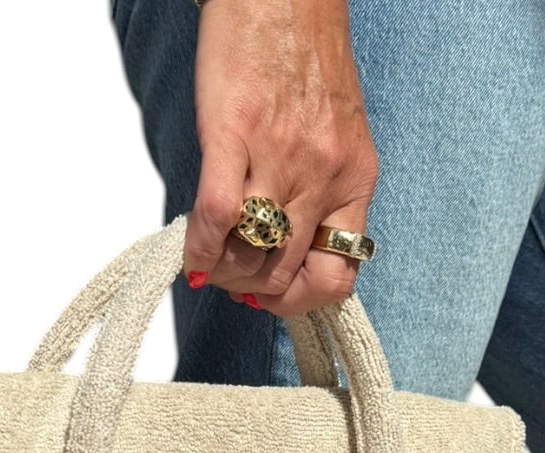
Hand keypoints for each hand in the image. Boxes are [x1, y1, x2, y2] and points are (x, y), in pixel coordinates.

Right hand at [183, 0, 376, 316]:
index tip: (272, 293)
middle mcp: (324, 175)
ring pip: (251, 258)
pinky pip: (217, 215)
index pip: (338, 277)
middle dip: (250, 291)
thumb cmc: (301, 59)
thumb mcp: (334, 138)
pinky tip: (189, 249)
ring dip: (222, 273)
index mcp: (354, 180)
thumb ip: (319, 193)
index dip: (300, 301)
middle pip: (284, 276)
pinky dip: (198, 245)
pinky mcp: (234, 132)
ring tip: (209, 258)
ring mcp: (281, 156)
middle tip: (229, 276)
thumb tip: (284, 249)